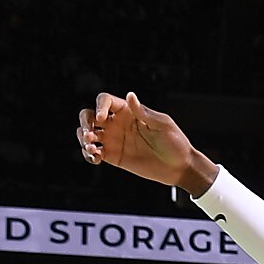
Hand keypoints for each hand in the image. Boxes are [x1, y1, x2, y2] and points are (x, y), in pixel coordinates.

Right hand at [75, 91, 212, 192]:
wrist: (179, 167)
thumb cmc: (175, 143)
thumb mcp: (162, 125)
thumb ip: (143, 112)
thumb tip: (130, 95)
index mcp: (129, 112)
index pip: (105, 101)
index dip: (99, 106)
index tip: (103, 119)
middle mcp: (118, 123)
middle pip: (90, 115)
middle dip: (84, 121)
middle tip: (89, 135)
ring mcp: (114, 140)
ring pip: (87, 133)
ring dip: (83, 139)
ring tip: (92, 148)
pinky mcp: (113, 156)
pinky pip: (94, 153)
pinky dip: (89, 155)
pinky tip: (96, 158)